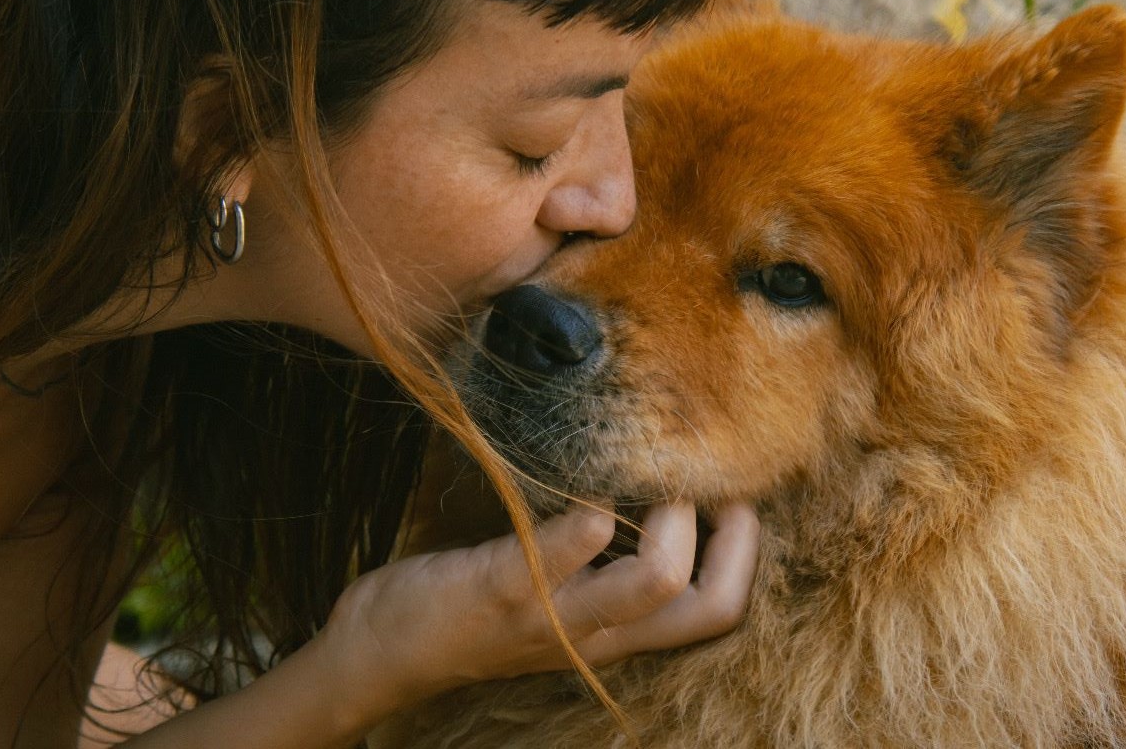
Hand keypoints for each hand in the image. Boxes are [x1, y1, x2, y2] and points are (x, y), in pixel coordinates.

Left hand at [319, 500, 759, 715]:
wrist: (382, 654)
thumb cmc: (470, 615)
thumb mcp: (552, 603)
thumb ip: (597, 567)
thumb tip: (636, 494)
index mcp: (614, 632)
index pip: (715, 612)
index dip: (744, 554)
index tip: (730, 495)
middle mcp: (596, 633)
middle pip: (708, 606)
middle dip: (730, 535)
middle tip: (703, 478)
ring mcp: (552, 612)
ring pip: (652, 580)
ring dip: (668, 514)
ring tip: (645, 471)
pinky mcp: (501, 584)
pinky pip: (562, 548)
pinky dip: (587, 508)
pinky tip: (583, 477)